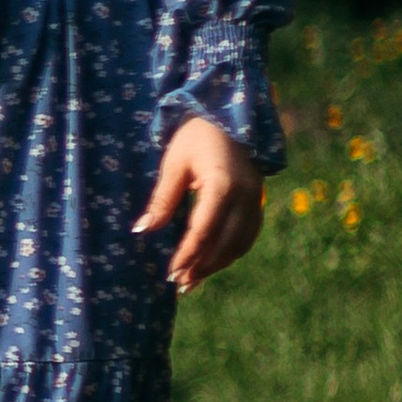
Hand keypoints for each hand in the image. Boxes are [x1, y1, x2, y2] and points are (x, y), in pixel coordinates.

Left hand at [135, 115, 262, 293]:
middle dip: (202, 266)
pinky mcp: (258, 202)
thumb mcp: (173, 164)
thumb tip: (143, 230)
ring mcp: (255, 200)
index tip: (172, 272)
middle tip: (180, 284)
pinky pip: (247, 236)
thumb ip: (162, 198)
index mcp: (223, 185)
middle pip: (225, 243)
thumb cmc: (194, 137)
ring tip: (192, 280)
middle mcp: (245, 196)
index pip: (205, 230)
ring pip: (240, 244)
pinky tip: (212, 263)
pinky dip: (230, 253)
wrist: (227, 117)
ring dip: (217, 265)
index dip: (189, 254)